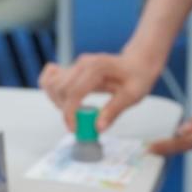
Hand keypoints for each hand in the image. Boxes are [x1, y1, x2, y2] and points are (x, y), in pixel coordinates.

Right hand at [39, 51, 160, 131]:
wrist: (138, 62)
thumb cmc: (138, 77)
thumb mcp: (132, 95)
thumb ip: (114, 110)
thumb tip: (98, 127)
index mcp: (97, 69)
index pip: (73, 92)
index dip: (70, 113)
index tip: (75, 129)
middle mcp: (83, 63)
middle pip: (60, 89)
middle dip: (65, 110)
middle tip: (79, 124)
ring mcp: (76, 64)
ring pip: (53, 84)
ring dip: (58, 103)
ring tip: (76, 113)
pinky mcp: (73, 68)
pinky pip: (53, 79)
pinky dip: (54, 92)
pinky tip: (66, 101)